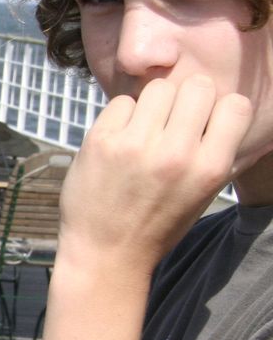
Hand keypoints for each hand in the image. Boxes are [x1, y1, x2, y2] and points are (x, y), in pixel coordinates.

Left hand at [59, 75, 253, 272]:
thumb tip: (238, 113)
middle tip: (173, 121)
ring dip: (154, 103)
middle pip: (197, 86)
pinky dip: (123, 115)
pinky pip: (122, 101)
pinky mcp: (100, 142)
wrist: (106, 253)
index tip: (204, 123)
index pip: (236, 105)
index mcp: (209, 168)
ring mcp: (135, 145)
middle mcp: (176, 154)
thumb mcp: (203, 194)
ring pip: (159, 87)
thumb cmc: (159, 222)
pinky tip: (120, 138)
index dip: (220, 109)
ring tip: (146, 128)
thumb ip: (220, 153)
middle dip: (187, 99)